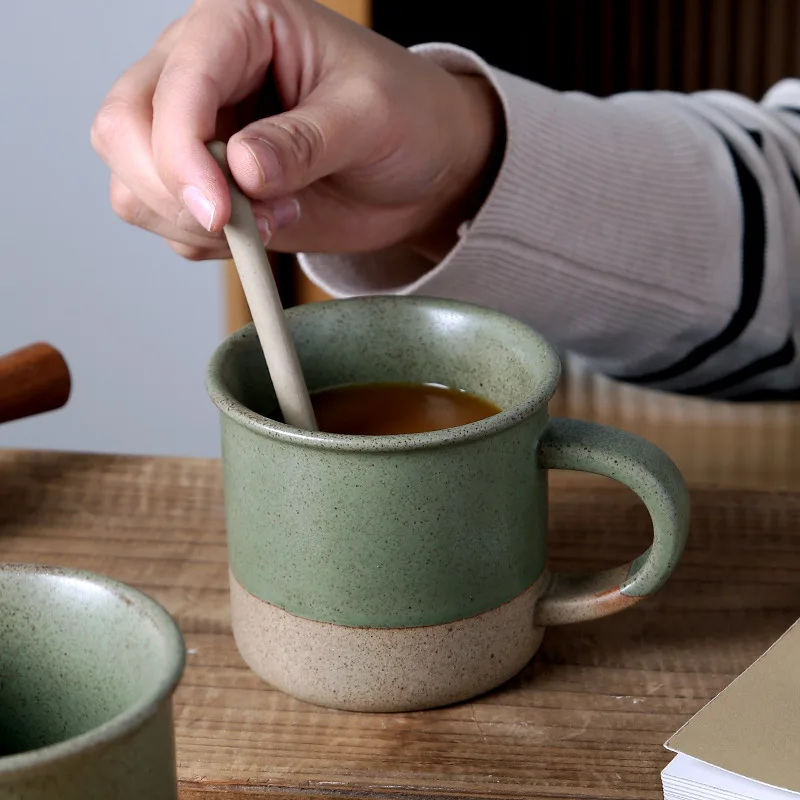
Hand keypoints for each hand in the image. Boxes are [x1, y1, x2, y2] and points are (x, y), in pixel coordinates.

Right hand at [91, 0, 502, 262]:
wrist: (422, 169)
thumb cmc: (407, 117)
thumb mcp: (370, 117)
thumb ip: (304, 142)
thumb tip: (241, 170)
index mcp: (238, 26)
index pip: (177, 82)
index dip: (183, 153)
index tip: (220, 212)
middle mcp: (201, 72)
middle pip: (124, 129)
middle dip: (175, 191)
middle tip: (247, 223)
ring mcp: (195, 132)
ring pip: (134, 182)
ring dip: (190, 223)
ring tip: (273, 220)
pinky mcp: (203, 183)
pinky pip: (164, 221)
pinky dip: (202, 243)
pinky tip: (260, 231)